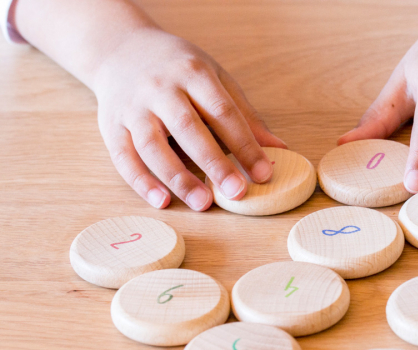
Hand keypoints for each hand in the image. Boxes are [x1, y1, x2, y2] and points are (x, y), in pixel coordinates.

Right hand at [93, 28, 285, 209]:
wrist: (119, 49)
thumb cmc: (177, 70)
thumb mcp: (214, 80)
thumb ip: (244, 116)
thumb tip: (278, 149)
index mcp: (193, 73)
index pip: (223, 112)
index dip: (245, 144)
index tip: (264, 173)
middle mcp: (160, 88)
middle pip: (189, 128)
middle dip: (215, 163)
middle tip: (237, 192)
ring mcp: (133, 107)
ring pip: (153, 145)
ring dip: (178, 177)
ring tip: (202, 203)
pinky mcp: (111, 126)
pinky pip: (124, 157)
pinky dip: (142, 182)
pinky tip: (162, 201)